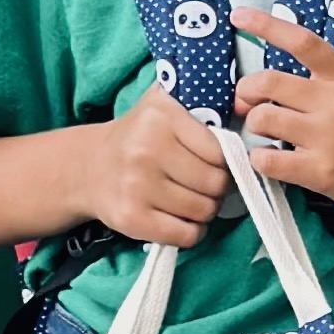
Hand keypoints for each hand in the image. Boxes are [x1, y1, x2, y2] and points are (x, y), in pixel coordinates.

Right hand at [85, 82, 230, 247]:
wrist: (88, 168)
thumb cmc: (138, 137)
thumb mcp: (163, 104)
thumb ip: (200, 98)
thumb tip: (244, 107)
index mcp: (161, 116)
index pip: (220, 150)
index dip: (225, 161)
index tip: (216, 163)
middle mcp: (146, 149)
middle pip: (215, 183)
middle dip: (217, 189)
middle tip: (206, 185)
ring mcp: (137, 186)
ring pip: (203, 211)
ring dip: (205, 210)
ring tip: (192, 199)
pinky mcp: (131, 218)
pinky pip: (186, 235)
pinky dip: (191, 232)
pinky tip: (181, 219)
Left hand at [232, 6, 333, 221]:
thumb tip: (332, 53)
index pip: (301, 41)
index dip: (265, 24)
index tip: (239, 17)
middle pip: (266, 82)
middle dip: (247, 91)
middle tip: (247, 101)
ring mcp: (327, 138)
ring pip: (262, 120)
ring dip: (255, 125)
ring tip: (266, 133)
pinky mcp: (321, 172)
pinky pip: (269, 161)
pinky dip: (260, 160)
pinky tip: (270, 158)